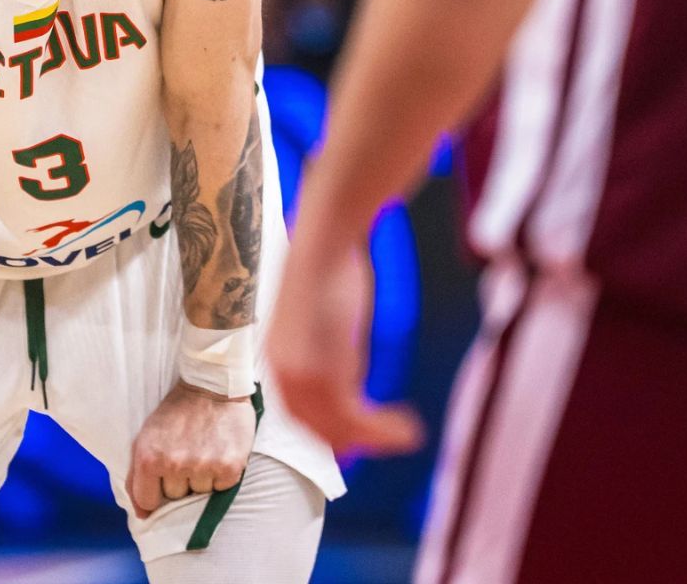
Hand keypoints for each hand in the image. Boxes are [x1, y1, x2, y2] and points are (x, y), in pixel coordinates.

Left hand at [126, 382, 255, 517]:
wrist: (212, 384)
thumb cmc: (177, 411)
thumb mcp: (146, 436)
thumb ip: (137, 476)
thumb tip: (142, 514)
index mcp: (149, 458)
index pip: (147, 502)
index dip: (155, 494)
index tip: (164, 480)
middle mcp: (174, 464)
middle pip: (175, 498)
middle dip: (180, 481)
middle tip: (187, 453)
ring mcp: (203, 466)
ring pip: (200, 493)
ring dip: (202, 477)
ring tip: (204, 450)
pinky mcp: (229, 466)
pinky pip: (222, 488)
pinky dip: (222, 474)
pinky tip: (219, 452)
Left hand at [268, 240, 424, 457]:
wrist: (323, 246)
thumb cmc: (328, 268)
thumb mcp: (321, 315)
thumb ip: (327, 347)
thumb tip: (345, 360)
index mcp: (278, 359)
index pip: (300, 412)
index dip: (330, 428)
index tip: (359, 432)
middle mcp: (283, 374)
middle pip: (317, 428)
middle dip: (356, 439)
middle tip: (390, 439)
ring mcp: (303, 377)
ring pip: (340, 429)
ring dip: (377, 439)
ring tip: (408, 435)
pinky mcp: (325, 375)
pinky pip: (355, 418)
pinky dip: (382, 430)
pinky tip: (406, 426)